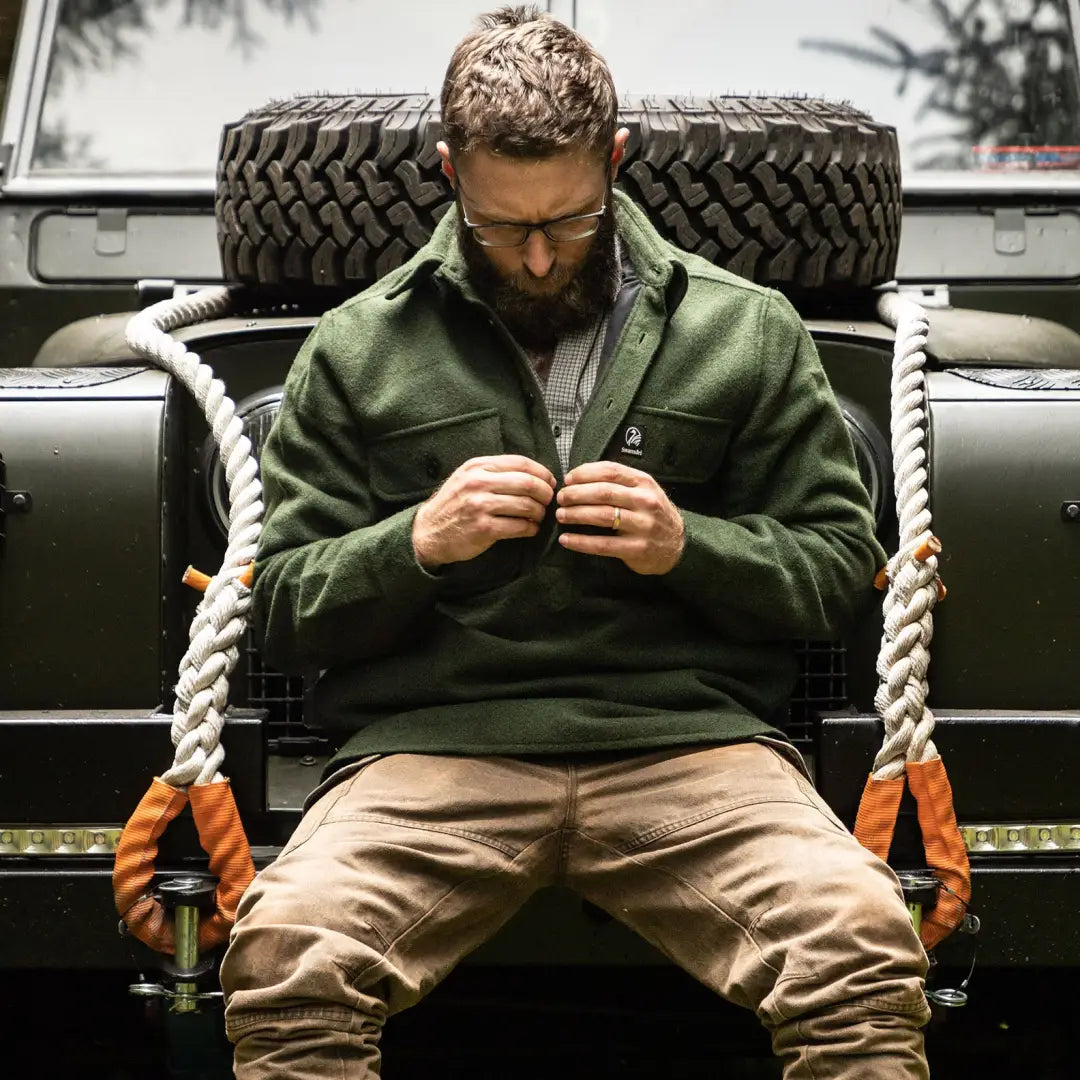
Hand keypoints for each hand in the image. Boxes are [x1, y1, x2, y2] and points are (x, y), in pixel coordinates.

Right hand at [412, 455, 555, 568]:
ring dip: (539, 513)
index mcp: (477, 466)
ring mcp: (480, 505)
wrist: (429, 531)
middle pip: (528, 483)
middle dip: (545, 493)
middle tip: (549, 501)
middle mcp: (478, 482)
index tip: (550, 482)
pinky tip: (530, 529)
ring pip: (526, 505)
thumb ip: (494, 472)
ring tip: (538, 517)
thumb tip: (534, 474)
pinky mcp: (484, 528)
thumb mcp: (467, 478)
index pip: (521, 463)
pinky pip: (519, 526)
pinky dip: (531, 529)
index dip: (542, 473)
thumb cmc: (454, 504)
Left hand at [556, 461, 685, 574]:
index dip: (585, 473)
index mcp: (644, 483)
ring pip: (602, 516)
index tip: (568, 479)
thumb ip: (619, 482)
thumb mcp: (644, 491)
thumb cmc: (651, 515)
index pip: (610, 471)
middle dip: (576, 494)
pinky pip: (603, 544)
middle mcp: (646, 502)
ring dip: (576, 514)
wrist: (676, 546)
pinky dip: (581, 542)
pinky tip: (566, 539)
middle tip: (560, 498)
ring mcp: (643, 525)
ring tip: (561, 515)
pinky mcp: (637, 548)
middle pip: (603, 492)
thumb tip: (579, 477)